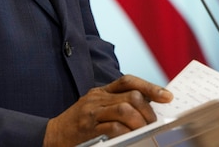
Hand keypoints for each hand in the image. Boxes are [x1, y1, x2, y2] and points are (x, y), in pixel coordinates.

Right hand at [43, 74, 172, 146]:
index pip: (129, 81)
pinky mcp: (87, 128)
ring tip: (143, 132)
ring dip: (139, 122)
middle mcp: (97, 98)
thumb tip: (146, 108)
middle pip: (132, 95)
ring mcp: (91, 112)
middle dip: (148, 111)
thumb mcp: (96, 109)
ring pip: (125, 109)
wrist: (51, 136)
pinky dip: (126, 133)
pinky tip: (128, 137)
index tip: (167, 96)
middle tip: (153, 124)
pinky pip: (113, 127)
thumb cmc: (78, 125)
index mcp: (101, 92)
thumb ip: (117, 105)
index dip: (150, 87)